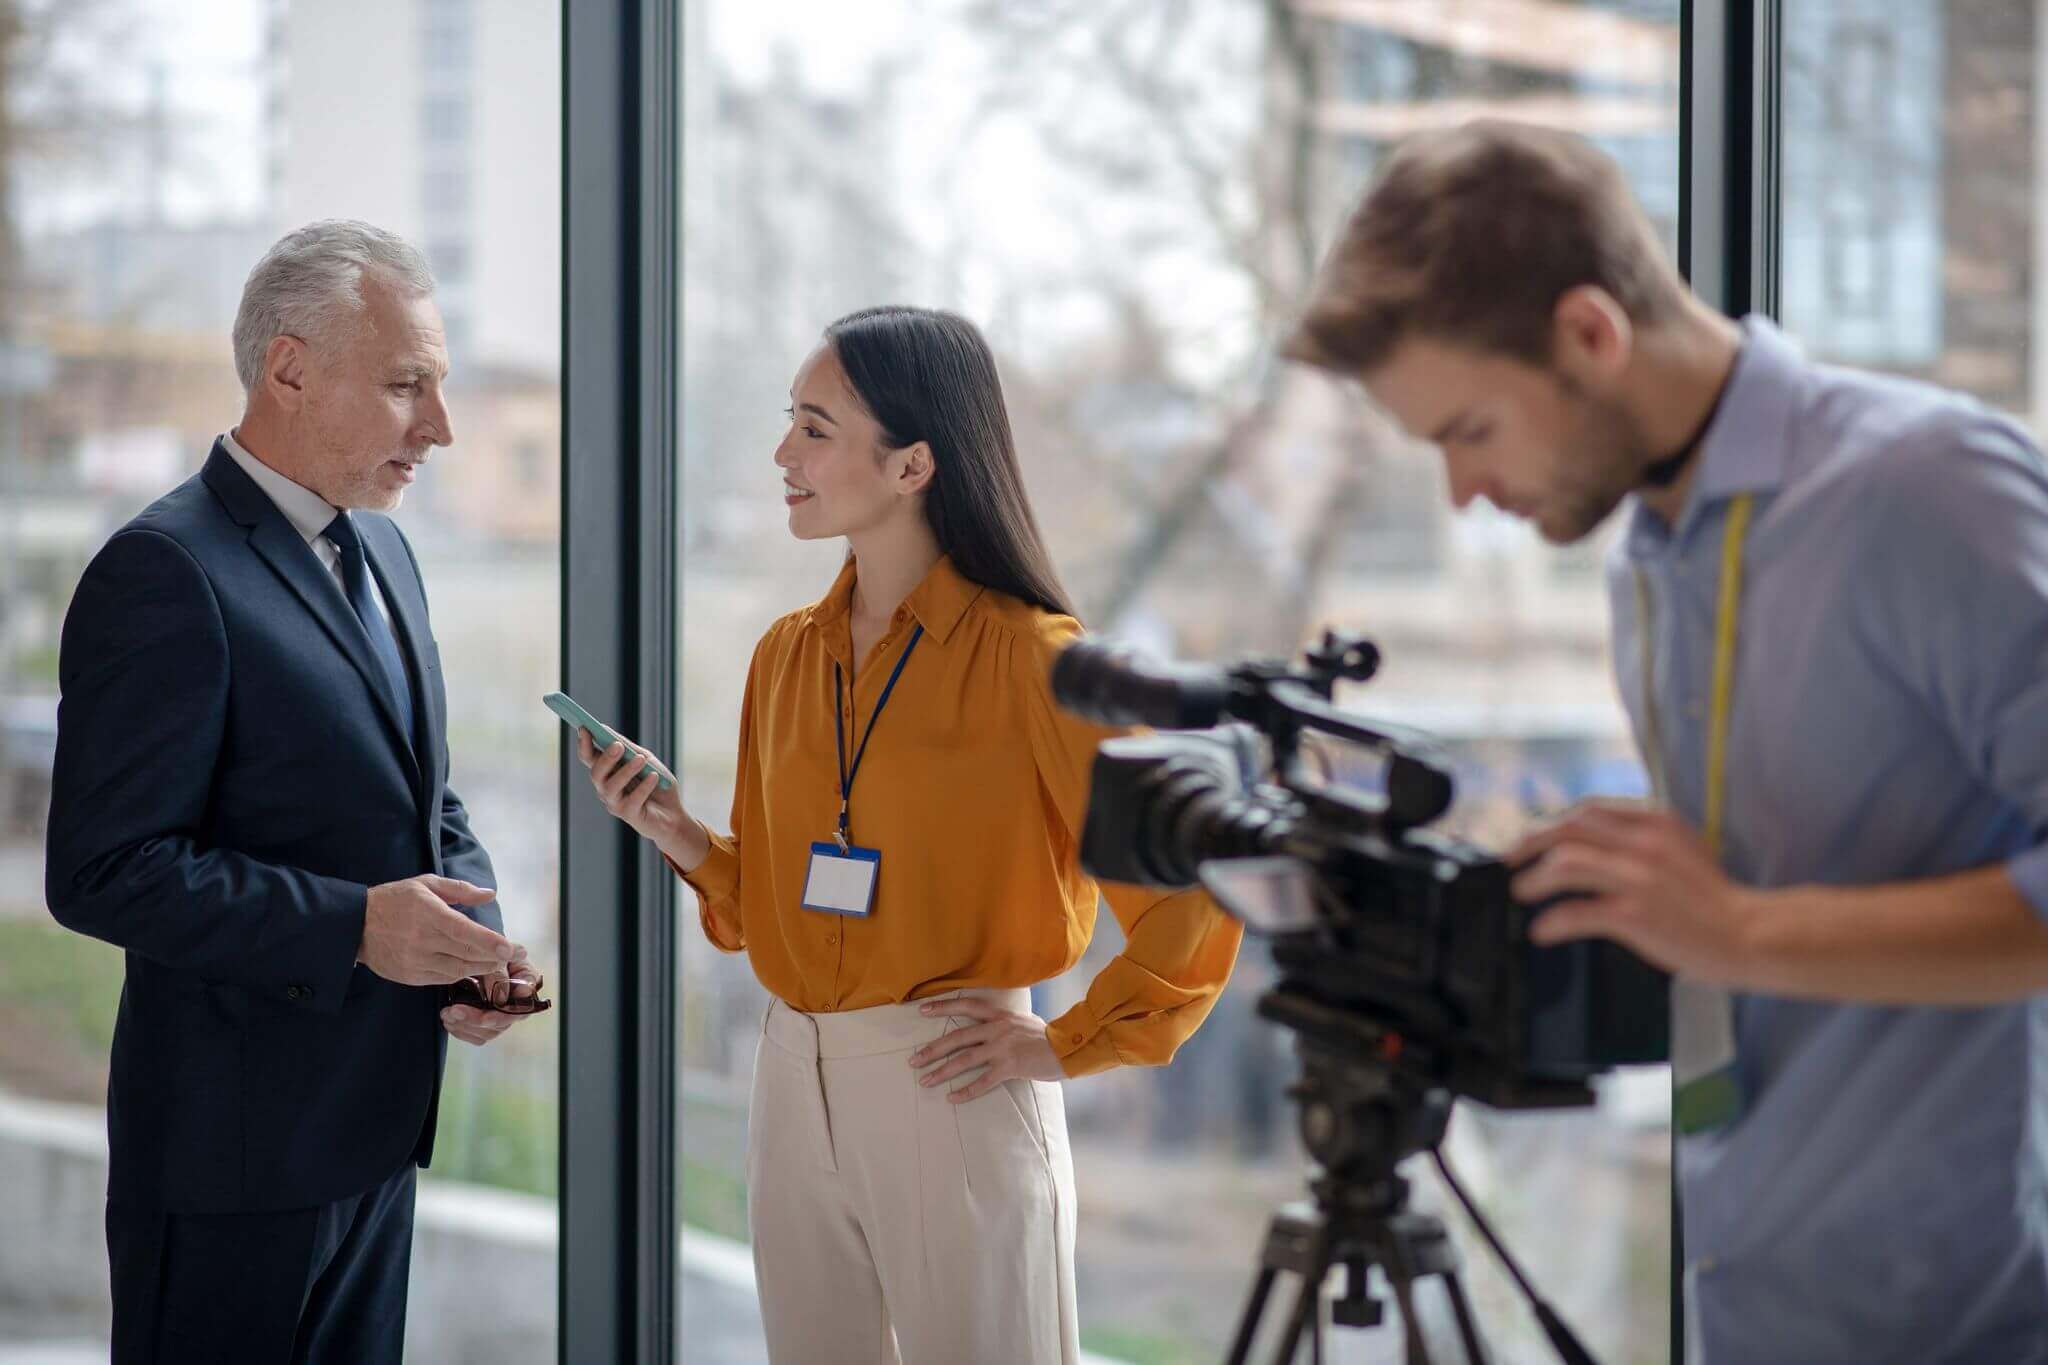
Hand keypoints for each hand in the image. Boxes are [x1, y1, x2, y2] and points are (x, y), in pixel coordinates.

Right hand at [359, 875, 520, 986]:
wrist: (355, 924)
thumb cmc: (395, 900)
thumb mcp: (426, 884)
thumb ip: (460, 890)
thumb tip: (490, 894)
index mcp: (428, 914)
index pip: (466, 931)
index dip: (491, 942)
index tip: (512, 947)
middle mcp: (422, 940)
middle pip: (467, 954)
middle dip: (495, 956)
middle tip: (514, 954)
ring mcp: (415, 961)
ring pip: (458, 970)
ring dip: (481, 968)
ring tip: (497, 962)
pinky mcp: (409, 976)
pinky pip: (443, 979)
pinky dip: (461, 975)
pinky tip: (472, 968)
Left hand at [442, 956, 542, 1046]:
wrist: (469, 952)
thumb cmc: (485, 949)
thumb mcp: (492, 953)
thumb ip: (499, 969)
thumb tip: (510, 992)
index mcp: (526, 981)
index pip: (524, 1005)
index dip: (505, 1013)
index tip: (486, 1015)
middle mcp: (518, 1002)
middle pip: (504, 1022)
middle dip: (477, 1019)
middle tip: (455, 1010)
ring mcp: (503, 1014)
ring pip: (490, 1032)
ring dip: (466, 1026)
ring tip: (447, 1014)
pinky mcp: (488, 1023)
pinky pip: (478, 1037)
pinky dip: (461, 1031)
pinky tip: (449, 1020)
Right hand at [576, 728, 704, 866]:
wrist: (674, 813)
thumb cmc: (658, 784)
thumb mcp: (646, 760)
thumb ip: (628, 748)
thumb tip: (606, 730)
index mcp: (607, 773)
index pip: (589, 758)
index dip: (584, 744)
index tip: (584, 728)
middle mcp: (606, 788)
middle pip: (596, 773)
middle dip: (605, 758)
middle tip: (618, 746)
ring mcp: (615, 803)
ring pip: (610, 787)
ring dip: (626, 771)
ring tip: (641, 760)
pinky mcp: (628, 815)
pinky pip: (632, 799)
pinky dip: (644, 786)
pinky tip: (654, 777)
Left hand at [910, 997, 1064, 1102]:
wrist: (1068, 1048)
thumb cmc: (1046, 1037)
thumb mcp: (1022, 1020)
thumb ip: (1002, 1022)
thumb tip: (986, 1025)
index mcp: (999, 1015)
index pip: (966, 1006)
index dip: (943, 1007)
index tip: (922, 1011)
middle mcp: (997, 1029)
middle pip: (957, 1037)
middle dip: (932, 1049)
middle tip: (913, 1060)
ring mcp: (1002, 1048)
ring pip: (964, 1060)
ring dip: (942, 1072)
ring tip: (925, 1081)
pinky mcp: (1010, 1067)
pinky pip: (982, 1081)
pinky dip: (965, 1091)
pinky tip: (952, 1098)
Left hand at [1508, 799, 1762, 984]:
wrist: (1753, 934)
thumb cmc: (1717, 901)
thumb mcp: (1683, 851)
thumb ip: (1644, 841)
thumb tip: (1596, 845)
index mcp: (1656, 822)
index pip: (1590, 810)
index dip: (1554, 822)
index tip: (1536, 837)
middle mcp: (1644, 842)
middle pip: (1569, 828)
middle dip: (1532, 841)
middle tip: (1511, 859)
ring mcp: (1638, 877)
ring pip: (1566, 862)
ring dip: (1535, 877)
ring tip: (1522, 892)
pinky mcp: (1635, 912)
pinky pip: (1577, 911)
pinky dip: (1553, 920)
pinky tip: (1543, 931)